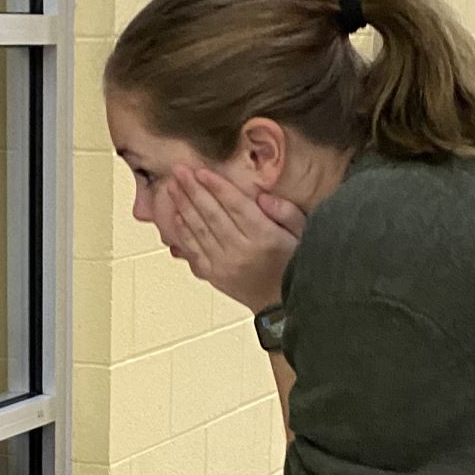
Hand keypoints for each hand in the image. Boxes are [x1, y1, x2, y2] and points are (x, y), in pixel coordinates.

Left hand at [156, 168, 304, 315]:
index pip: (235, 205)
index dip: (216, 186)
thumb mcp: (303, 234)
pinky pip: (194, 250)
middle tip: (178, 171)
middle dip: (193, 190)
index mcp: (263, 236)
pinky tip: (176, 216)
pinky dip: (184, 232)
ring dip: (183, 207)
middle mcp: (240, 249)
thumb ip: (286, 212)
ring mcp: (224, 264)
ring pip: (199, 230)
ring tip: (172, 187)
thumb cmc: (292, 263)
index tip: (201, 170)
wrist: (279, 304)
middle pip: (212, 214)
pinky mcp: (214, 275)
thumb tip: (262, 196)